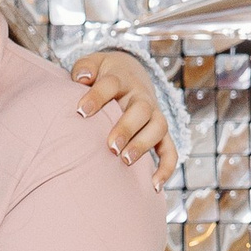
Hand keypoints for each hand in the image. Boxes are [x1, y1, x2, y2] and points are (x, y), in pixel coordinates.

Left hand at [72, 46, 176, 185]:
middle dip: (127, 128)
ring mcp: (153, 114)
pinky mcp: (160, 132)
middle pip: (140, 109)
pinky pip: (170, 149)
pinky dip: (166, 167)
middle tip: (110, 146)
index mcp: (121, 78)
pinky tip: (154, 186)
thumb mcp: (94, 64)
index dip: (97, 97)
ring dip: (144, 144)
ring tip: (126, 161)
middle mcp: (141, 96)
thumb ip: (84, 68)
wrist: (130, 74)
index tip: (81, 111)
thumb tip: (82, 78)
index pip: (111, 84)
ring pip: (158, 127)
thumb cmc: (103, 75)